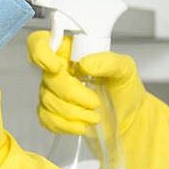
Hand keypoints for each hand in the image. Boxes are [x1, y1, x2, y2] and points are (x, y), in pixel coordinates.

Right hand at [28, 30, 168, 168]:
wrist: (128, 116)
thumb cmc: (124, 88)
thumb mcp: (125, 69)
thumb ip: (109, 61)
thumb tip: (86, 64)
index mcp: (70, 51)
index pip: (40, 42)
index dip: (40, 52)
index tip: (56, 67)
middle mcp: (57, 69)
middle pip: (48, 78)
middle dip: (73, 94)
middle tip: (95, 102)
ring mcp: (51, 91)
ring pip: (48, 101)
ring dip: (73, 112)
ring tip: (95, 116)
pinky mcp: (51, 112)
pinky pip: (46, 119)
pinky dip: (65, 125)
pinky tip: (81, 126)